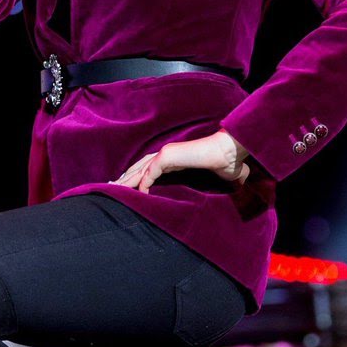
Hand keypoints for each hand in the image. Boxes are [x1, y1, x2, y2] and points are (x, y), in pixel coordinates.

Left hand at [109, 131, 250, 193]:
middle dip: (126, 177)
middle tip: (111, 187)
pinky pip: (151, 171)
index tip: (128, 187)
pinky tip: (139, 192)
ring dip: (128, 180)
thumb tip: (236, 194)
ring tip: (116, 190)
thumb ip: (217, 185)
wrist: (231, 154)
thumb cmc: (228, 164)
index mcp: (175, 158)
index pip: (149, 166)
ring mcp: (167, 153)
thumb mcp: (217, 178)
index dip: (137, 175)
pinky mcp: (169, 156)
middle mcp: (168, 154)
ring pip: (141, 168)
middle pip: (140, 166)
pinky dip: (143, 181)